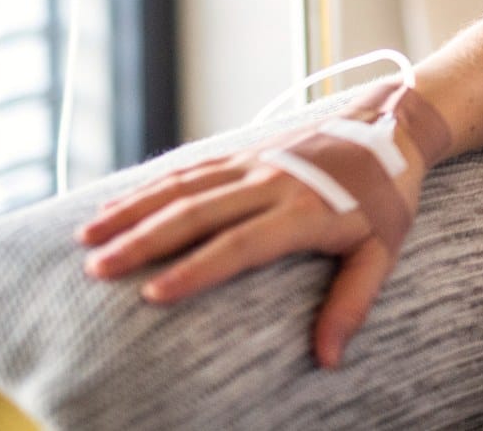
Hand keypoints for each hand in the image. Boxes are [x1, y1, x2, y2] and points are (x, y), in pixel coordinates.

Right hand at [75, 124, 427, 368]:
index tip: (151, 295)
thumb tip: (327, 360)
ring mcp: (255, 161)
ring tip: (90, 234)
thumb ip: (352, 303)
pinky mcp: (247, 150)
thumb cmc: (389, 194)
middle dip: (142, 241)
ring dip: (134, 208)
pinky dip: (152, 185)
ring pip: (184, 185)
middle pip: (196, 212)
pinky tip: (119, 202)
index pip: (238, 245)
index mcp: (302, 210)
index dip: (194, 271)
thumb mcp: (383, 250)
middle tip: (97, 268)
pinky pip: (192, 168)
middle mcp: (271, 182)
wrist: (392, 123)